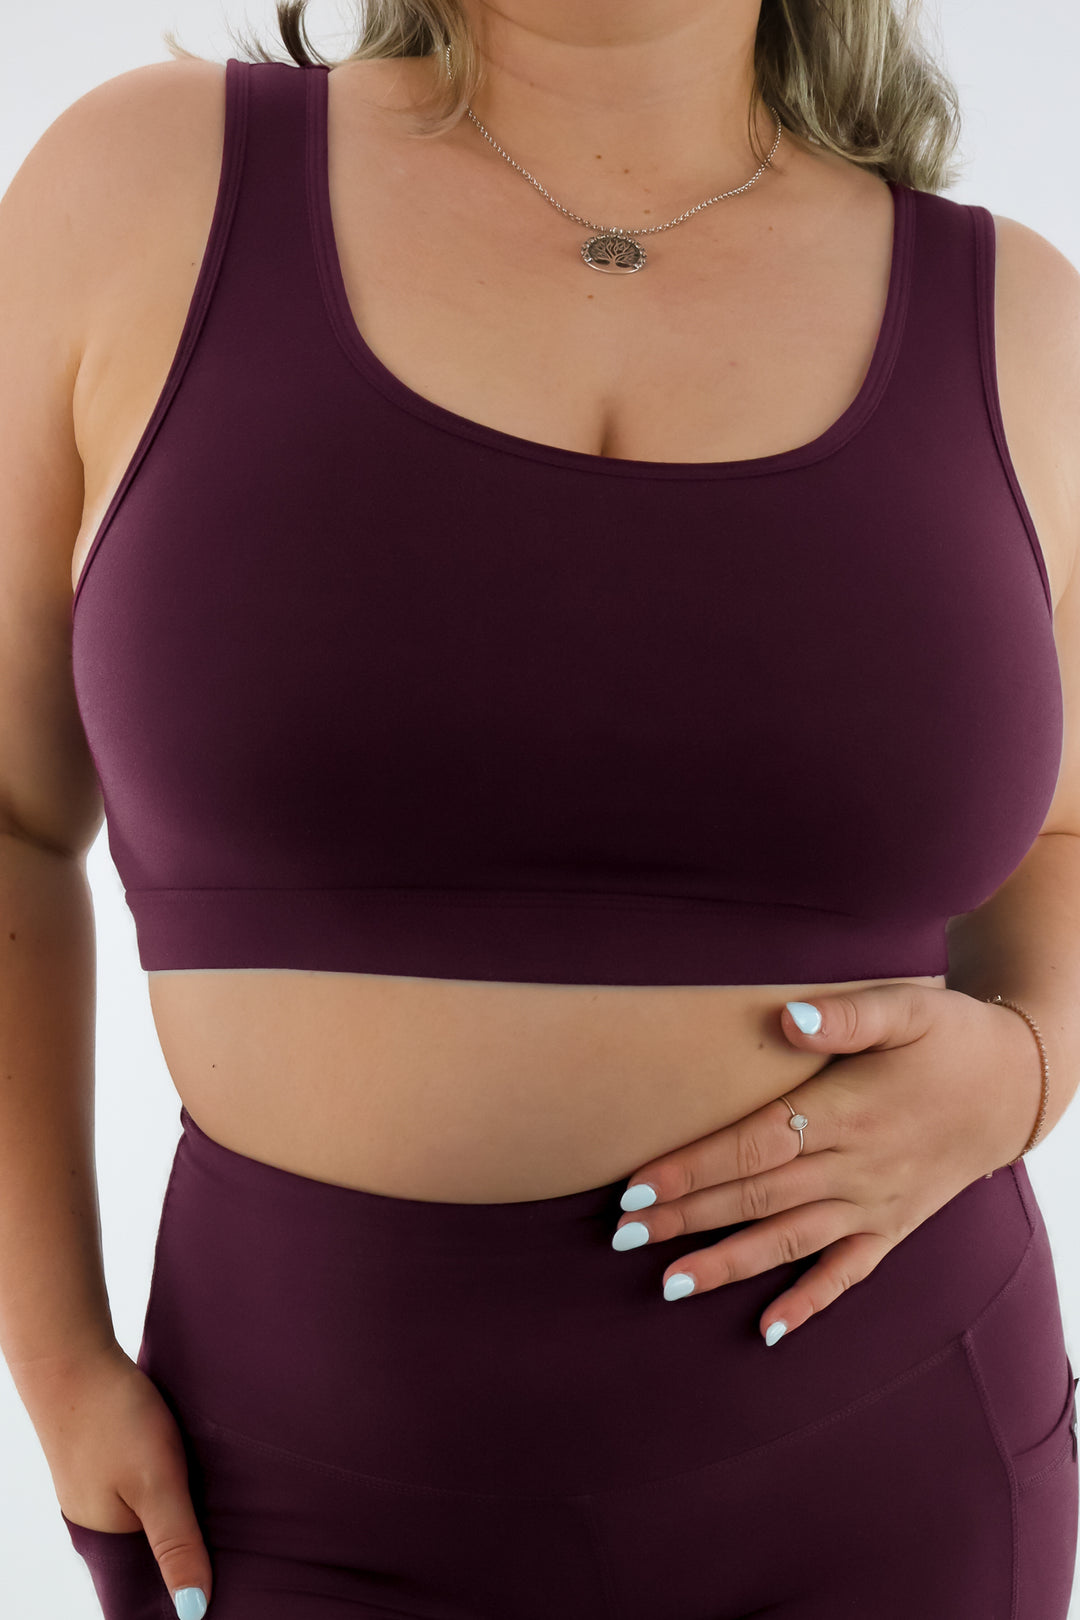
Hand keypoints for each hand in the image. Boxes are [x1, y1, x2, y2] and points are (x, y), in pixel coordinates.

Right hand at [18, 1342, 211, 1612]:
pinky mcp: (109, 1458)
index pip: (149, 1586)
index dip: (184, 1586)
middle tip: (236, 1540)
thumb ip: (177, 1543)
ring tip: (223, 1504)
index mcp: (106, 1541)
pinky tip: (197, 1469)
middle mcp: (100, 1521)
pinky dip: (172, 1482)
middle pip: (153, 1550)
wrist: (74, 1355)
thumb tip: (194, 1614)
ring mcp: (102, 1488)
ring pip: (152, 1513)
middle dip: (190, 1549)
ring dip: (183, 1510)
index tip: (222, 1584)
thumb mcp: (157, 1484)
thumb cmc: (114, 1418)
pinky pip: (146, 1484)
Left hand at [611, 984, 1041, 1344]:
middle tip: (622, 1236)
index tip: (638, 1186)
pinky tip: (768, 1330)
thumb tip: (787, 1018)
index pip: (754, 1144)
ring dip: (727, 1264)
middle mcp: (858, 1166)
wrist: (1021, 1085)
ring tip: (669, 1284)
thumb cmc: (951, 1037)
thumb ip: (845, 1015)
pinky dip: (809, 1303)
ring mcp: (876, 1203)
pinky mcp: (894, 1227)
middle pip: (758, 1197)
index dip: (694, 1166)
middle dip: (687, 1218)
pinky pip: (848, 1273)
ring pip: (790, 1242)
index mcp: (848, 1110)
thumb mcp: (907, 1007)